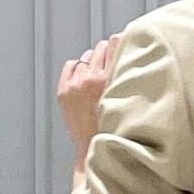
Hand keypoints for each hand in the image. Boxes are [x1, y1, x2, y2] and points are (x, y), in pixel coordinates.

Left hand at [58, 33, 122, 175]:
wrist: (94, 151)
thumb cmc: (115, 130)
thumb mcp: (127, 100)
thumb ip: (127, 77)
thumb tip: (129, 56)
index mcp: (108, 80)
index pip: (115, 43)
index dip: (121, 43)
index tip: (126, 45)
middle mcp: (90, 79)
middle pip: (100, 48)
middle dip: (107, 54)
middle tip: (113, 65)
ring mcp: (74, 85)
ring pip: (86, 57)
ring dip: (93, 63)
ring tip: (99, 77)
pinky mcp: (64, 91)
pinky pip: (71, 65)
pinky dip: (77, 69)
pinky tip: (85, 79)